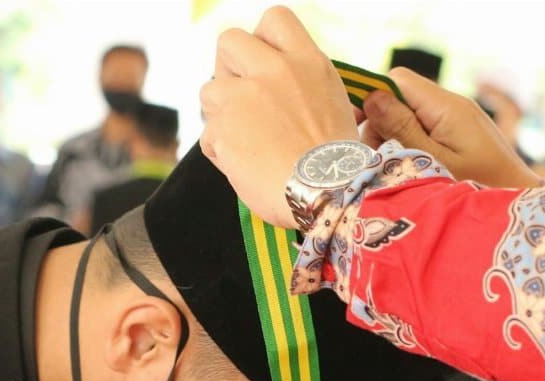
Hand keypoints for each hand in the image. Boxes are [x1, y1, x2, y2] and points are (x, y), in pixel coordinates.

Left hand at [200, 6, 356, 227]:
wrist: (327, 197)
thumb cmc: (336, 163)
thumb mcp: (334, 104)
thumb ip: (301, 83)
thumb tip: (283, 84)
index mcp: (306, 62)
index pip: (274, 19)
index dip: (262, 39)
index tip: (264, 63)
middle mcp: (273, 71)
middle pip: (229, 40)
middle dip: (228, 66)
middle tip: (241, 96)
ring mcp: (243, 98)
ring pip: (209, 91)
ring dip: (222, 114)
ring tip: (249, 141)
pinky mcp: (221, 129)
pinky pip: (208, 134)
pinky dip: (222, 151)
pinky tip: (246, 165)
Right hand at [362, 68, 538, 187]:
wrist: (522, 206)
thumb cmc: (481, 188)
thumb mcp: (434, 162)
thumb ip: (402, 129)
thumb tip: (371, 97)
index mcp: (446, 107)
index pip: (397, 80)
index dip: (372, 97)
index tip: (355, 128)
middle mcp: (452, 106)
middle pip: (400, 98)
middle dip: (380, 125)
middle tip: (376, 161)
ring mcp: (457, 120)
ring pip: (409, 115)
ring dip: (393, 139)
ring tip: (394, 171)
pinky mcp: (460, 135)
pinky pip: (425, 129)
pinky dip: (410, 146)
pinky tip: (410, 170)